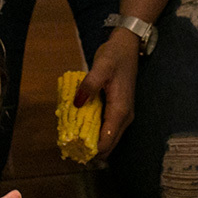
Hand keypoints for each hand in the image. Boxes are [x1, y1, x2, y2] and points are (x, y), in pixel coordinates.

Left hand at [76, 31, 138, 155]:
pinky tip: (80, 130)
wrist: (128, 46)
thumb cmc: (115, 55)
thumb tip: (77, 102)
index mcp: (120, 110)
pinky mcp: (119, 111)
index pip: (106, 141)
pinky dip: (95, 133)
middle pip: (108, 145)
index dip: (91, 150)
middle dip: (90, 150)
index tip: (72, 150)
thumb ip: (90, 84)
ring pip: (108, 139)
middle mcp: (124, 117)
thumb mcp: (102, 66)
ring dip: (92, 143)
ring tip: (72, 141)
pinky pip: (107, 130)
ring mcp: (123, 115)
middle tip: (69, 149)